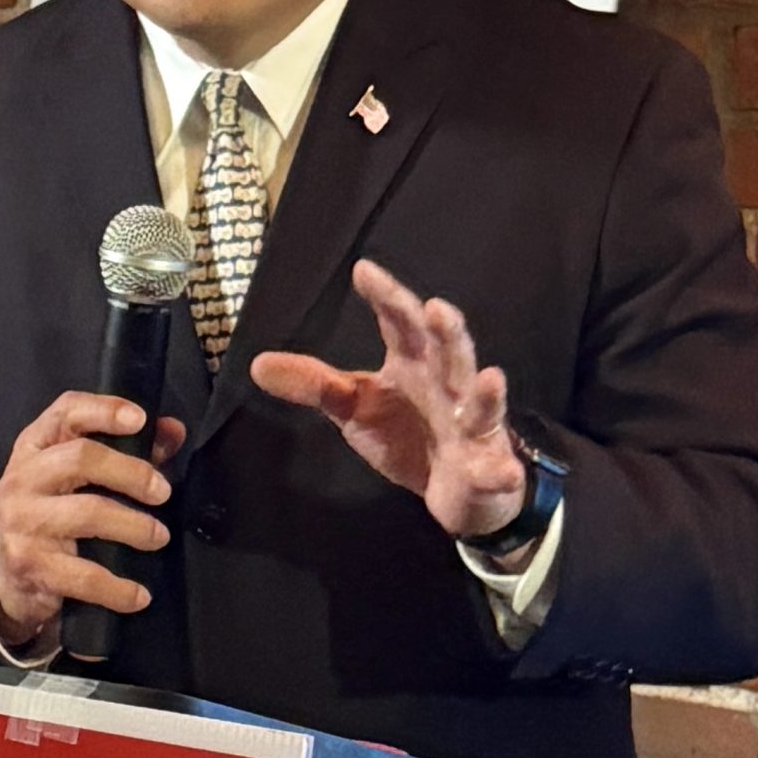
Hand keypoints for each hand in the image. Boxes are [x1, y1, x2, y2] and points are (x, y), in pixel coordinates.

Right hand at [0, 393, 184, 645]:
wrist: (10, 578)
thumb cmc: (56, 515)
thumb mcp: (82, 479)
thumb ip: (130, 452)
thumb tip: (173, 431)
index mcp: (35, 447)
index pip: (66, 412)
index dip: (104, 409)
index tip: (140, 419)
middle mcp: (22, 478)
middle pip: (80, 458)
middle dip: (131, 472)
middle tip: (164, 492)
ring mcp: (23, 522)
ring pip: (87, 513)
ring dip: (133, 526)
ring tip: (159, 537)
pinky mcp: (30, 565)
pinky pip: (84, 575)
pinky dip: (118, 588)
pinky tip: (139, 595)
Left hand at [250, 258, 526, 541]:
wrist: (455, 486)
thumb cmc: (409, 433)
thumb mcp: (355, 408)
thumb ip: (315, 385)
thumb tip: (257, 365)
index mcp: (414, 363)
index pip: (400, 321)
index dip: (385, 296)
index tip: (363, 271)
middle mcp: (448, 385)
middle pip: (449, 351)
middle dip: (446, 331)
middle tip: (434, 308)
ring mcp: (472, 425)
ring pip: (482, 402)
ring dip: (485, 392)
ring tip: (489, 377)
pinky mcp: (487, 465)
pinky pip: (495, 468)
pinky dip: (499, 470)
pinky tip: (501, 471)